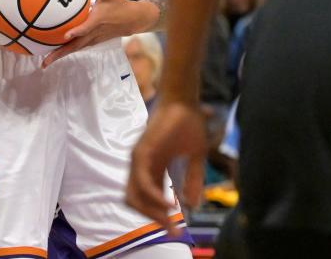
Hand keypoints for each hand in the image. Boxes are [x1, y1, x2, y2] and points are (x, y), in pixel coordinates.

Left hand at [41, 0, 154, 67]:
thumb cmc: (119, 5)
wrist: (132, 20)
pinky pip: (77, 47)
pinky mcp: (92, 41)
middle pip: (75, 46)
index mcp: (97, 21)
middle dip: (60, 54)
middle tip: (44, 62)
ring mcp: (93, 39)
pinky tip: (54, 53)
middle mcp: (94, 33)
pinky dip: (66, 51)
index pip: (86, 28)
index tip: (65, 36)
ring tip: (45, 63)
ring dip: (61, 55)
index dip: (76, 32)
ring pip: (75, 49)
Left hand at [126, 102, 206, 232]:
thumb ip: (193, 180)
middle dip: (153, 219)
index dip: (159, 216)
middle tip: (172, 231)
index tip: (176, 230)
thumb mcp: (196, 157)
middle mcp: (141, 166)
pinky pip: (143, 182)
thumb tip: (194, 205)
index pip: (148, 199)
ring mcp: (139, 159)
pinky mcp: (141, 152)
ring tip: (170, 220)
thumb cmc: (189, 123)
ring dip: (151, 212)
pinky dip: (153, 197)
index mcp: (153, 168)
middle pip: (135, 202)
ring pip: (133, 197)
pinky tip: (169, 204)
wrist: (184, 99)